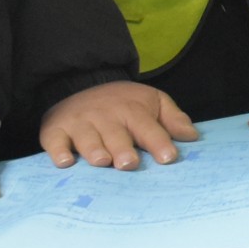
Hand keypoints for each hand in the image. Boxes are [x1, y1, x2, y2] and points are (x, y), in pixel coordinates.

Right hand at [41, 80, 198, 168]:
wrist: (79, 83)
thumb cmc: (122, 103)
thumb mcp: (152, 102)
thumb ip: (172, 119)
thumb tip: (193, 136)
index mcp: (133, 111)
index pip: (149, 127)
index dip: (159, 142)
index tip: (168, 158)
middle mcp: (106, 116)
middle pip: (116, 135)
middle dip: (123, 149)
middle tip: (129, 164)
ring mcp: (80, 123)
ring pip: (87, 138)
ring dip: (94, 150)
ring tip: (101, 161)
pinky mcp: (55, 131)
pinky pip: (55, 141)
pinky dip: (58, 151)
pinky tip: (65, 162)